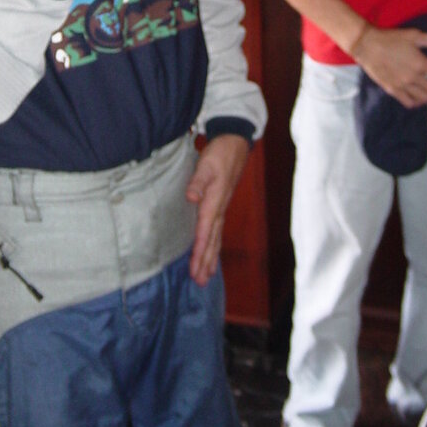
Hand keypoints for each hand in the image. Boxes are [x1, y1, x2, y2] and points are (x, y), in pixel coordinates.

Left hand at [185, 134, 248, 285]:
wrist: (235, 145)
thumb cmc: (219, 155)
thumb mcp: (206, 165)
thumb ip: (197, 181)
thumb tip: (191, 196)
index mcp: (213, 203)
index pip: (204, 233)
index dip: (198, 252)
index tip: (194, 270)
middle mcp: (218, 209)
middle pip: (212, 241)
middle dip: (205, 262)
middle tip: (200, 282)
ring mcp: (220, 208)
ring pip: (215, 239)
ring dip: (210, 258)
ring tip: (206, 276)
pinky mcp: (220, 205)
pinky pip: (216, 231)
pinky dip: (213, 245)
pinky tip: (211, 253)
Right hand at [352, 25, 426, 108]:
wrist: (366, 45)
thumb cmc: (391, 38)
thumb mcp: (415, 35)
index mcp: (421, 63)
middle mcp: (413, 78)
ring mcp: (402, 86)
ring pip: (424, 99)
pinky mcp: (392, 90)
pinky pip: (409, 103)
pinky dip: (419, 103)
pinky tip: (420, 98)